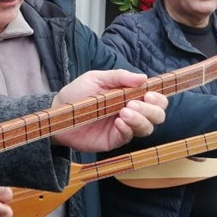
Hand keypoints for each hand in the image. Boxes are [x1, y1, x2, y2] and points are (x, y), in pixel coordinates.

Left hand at [50, 70, 166, 152]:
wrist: (58, 113)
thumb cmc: (77, 93)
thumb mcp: (96, 79)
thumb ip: (119, 77)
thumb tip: (143, 77)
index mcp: (130, 95)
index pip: (156, 99)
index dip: (158, 98)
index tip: (149, 94)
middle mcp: (132, 112)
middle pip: (157, 115)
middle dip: (151, 110)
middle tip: (133, 104)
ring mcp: (124, 127)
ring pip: (147, 128)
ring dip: (140, 120)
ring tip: (124, 112)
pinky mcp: (113, 140)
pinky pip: (128, 137)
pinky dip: (127, 129)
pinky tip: (118, 122)